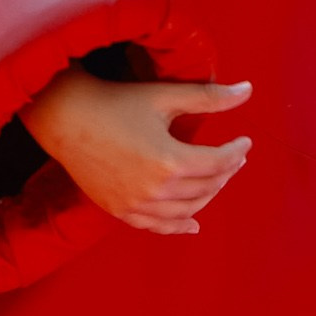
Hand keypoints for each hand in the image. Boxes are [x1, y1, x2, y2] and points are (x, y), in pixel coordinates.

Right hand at [20, 72, 251, 235]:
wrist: (66, 118)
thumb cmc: (117, 101)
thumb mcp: (165, 96)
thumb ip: (209, 97)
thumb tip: (248, 90)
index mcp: (171, 160)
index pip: (219, 162)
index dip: (237, 152)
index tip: (245, 141)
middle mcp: (156, 189)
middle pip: (207, 187)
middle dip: (226, 171)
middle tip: (234, 158)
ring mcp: (136, 204)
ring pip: (187, 209)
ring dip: (208, 195)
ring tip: (217, 179)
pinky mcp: (120, 210)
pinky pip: (157, 226)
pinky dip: (178, 226)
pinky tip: (193, 224)